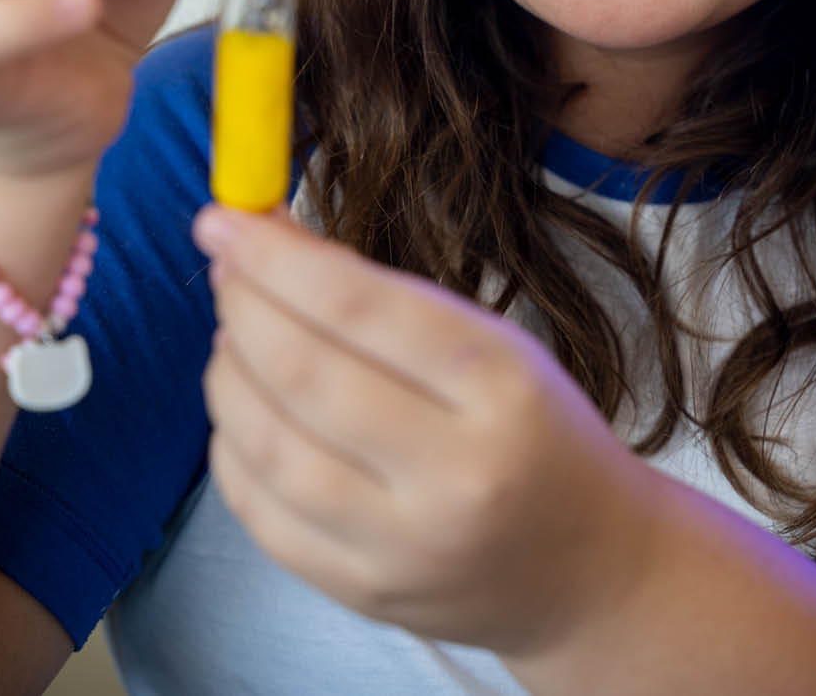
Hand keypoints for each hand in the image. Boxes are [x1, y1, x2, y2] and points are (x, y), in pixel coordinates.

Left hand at [194, 205, 648, 661]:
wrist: (592, 567)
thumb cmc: (537, 428)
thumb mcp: (493, 342)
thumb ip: (383, 294)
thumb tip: (270, 235)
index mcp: (500, 384)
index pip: (360, 306)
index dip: (275, 257)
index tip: (225, 219)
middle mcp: (455, 473)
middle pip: (304, 374)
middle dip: (243, 305)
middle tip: (223, 264)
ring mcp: (407, 546)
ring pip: (270, 447)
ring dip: (228, 374)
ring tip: (231, 334)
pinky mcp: (367, 595)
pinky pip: (262, 516)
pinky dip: (232, 448)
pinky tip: (240, 407)